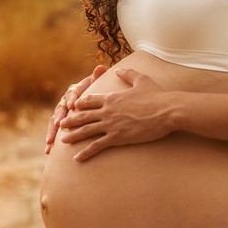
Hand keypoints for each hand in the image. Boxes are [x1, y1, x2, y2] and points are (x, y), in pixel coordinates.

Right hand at [45, 64, 107, 153]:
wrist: (90, 99)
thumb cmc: (94, 91)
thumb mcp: (96, 83)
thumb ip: (97, 77)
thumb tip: (101, 67)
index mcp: (74, 91)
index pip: (72, 93)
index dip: (71, 98)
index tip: (72, 105)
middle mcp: (65, 101)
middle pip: (60, 109)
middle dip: (59, 117)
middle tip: (58, 124)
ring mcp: (61, 113)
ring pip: (54, 122)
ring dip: (52, 132)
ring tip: (50, 142)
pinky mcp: (59, 123)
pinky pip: (54, 131)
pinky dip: (51, 140)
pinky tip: (48, 151)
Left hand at [58, 68, 173, 161]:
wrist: (166, 111)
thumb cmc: (157, 96)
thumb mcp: (141, 80)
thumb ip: (128, 74)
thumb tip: (119, 68)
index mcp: (112, 98)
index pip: (89, 100)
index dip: (79, 104)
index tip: (72, 107)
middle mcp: (107, 111)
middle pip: (83, 116)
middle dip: (70, 120)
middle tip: (60, 125)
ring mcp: (111, 124)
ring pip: (86, 131)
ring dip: (73, 136)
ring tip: (63, 141)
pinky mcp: (117, 137)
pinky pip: (97, 146)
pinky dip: (86, 153)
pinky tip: (77, 158)